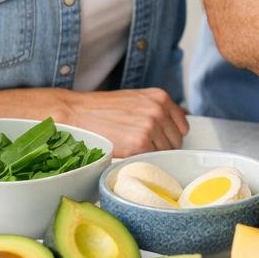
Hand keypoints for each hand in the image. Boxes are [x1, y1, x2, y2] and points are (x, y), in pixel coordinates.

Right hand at [58, 88, 188, 155]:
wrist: (76, 114)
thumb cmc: (103, 109)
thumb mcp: (136, 99)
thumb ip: (158, 108)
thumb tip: (182, 117)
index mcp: (160, 98)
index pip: (182, 126)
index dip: (171, 135)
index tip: (159, 139)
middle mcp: (158, 111)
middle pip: (176, 142)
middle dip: (162, 146)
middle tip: (140, 145)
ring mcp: (150, 127)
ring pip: (164, 152)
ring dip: (151, 154)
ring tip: (131, 148)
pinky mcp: (139, 144)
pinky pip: (151, 159)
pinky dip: (141, 160)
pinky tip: (127, 153)